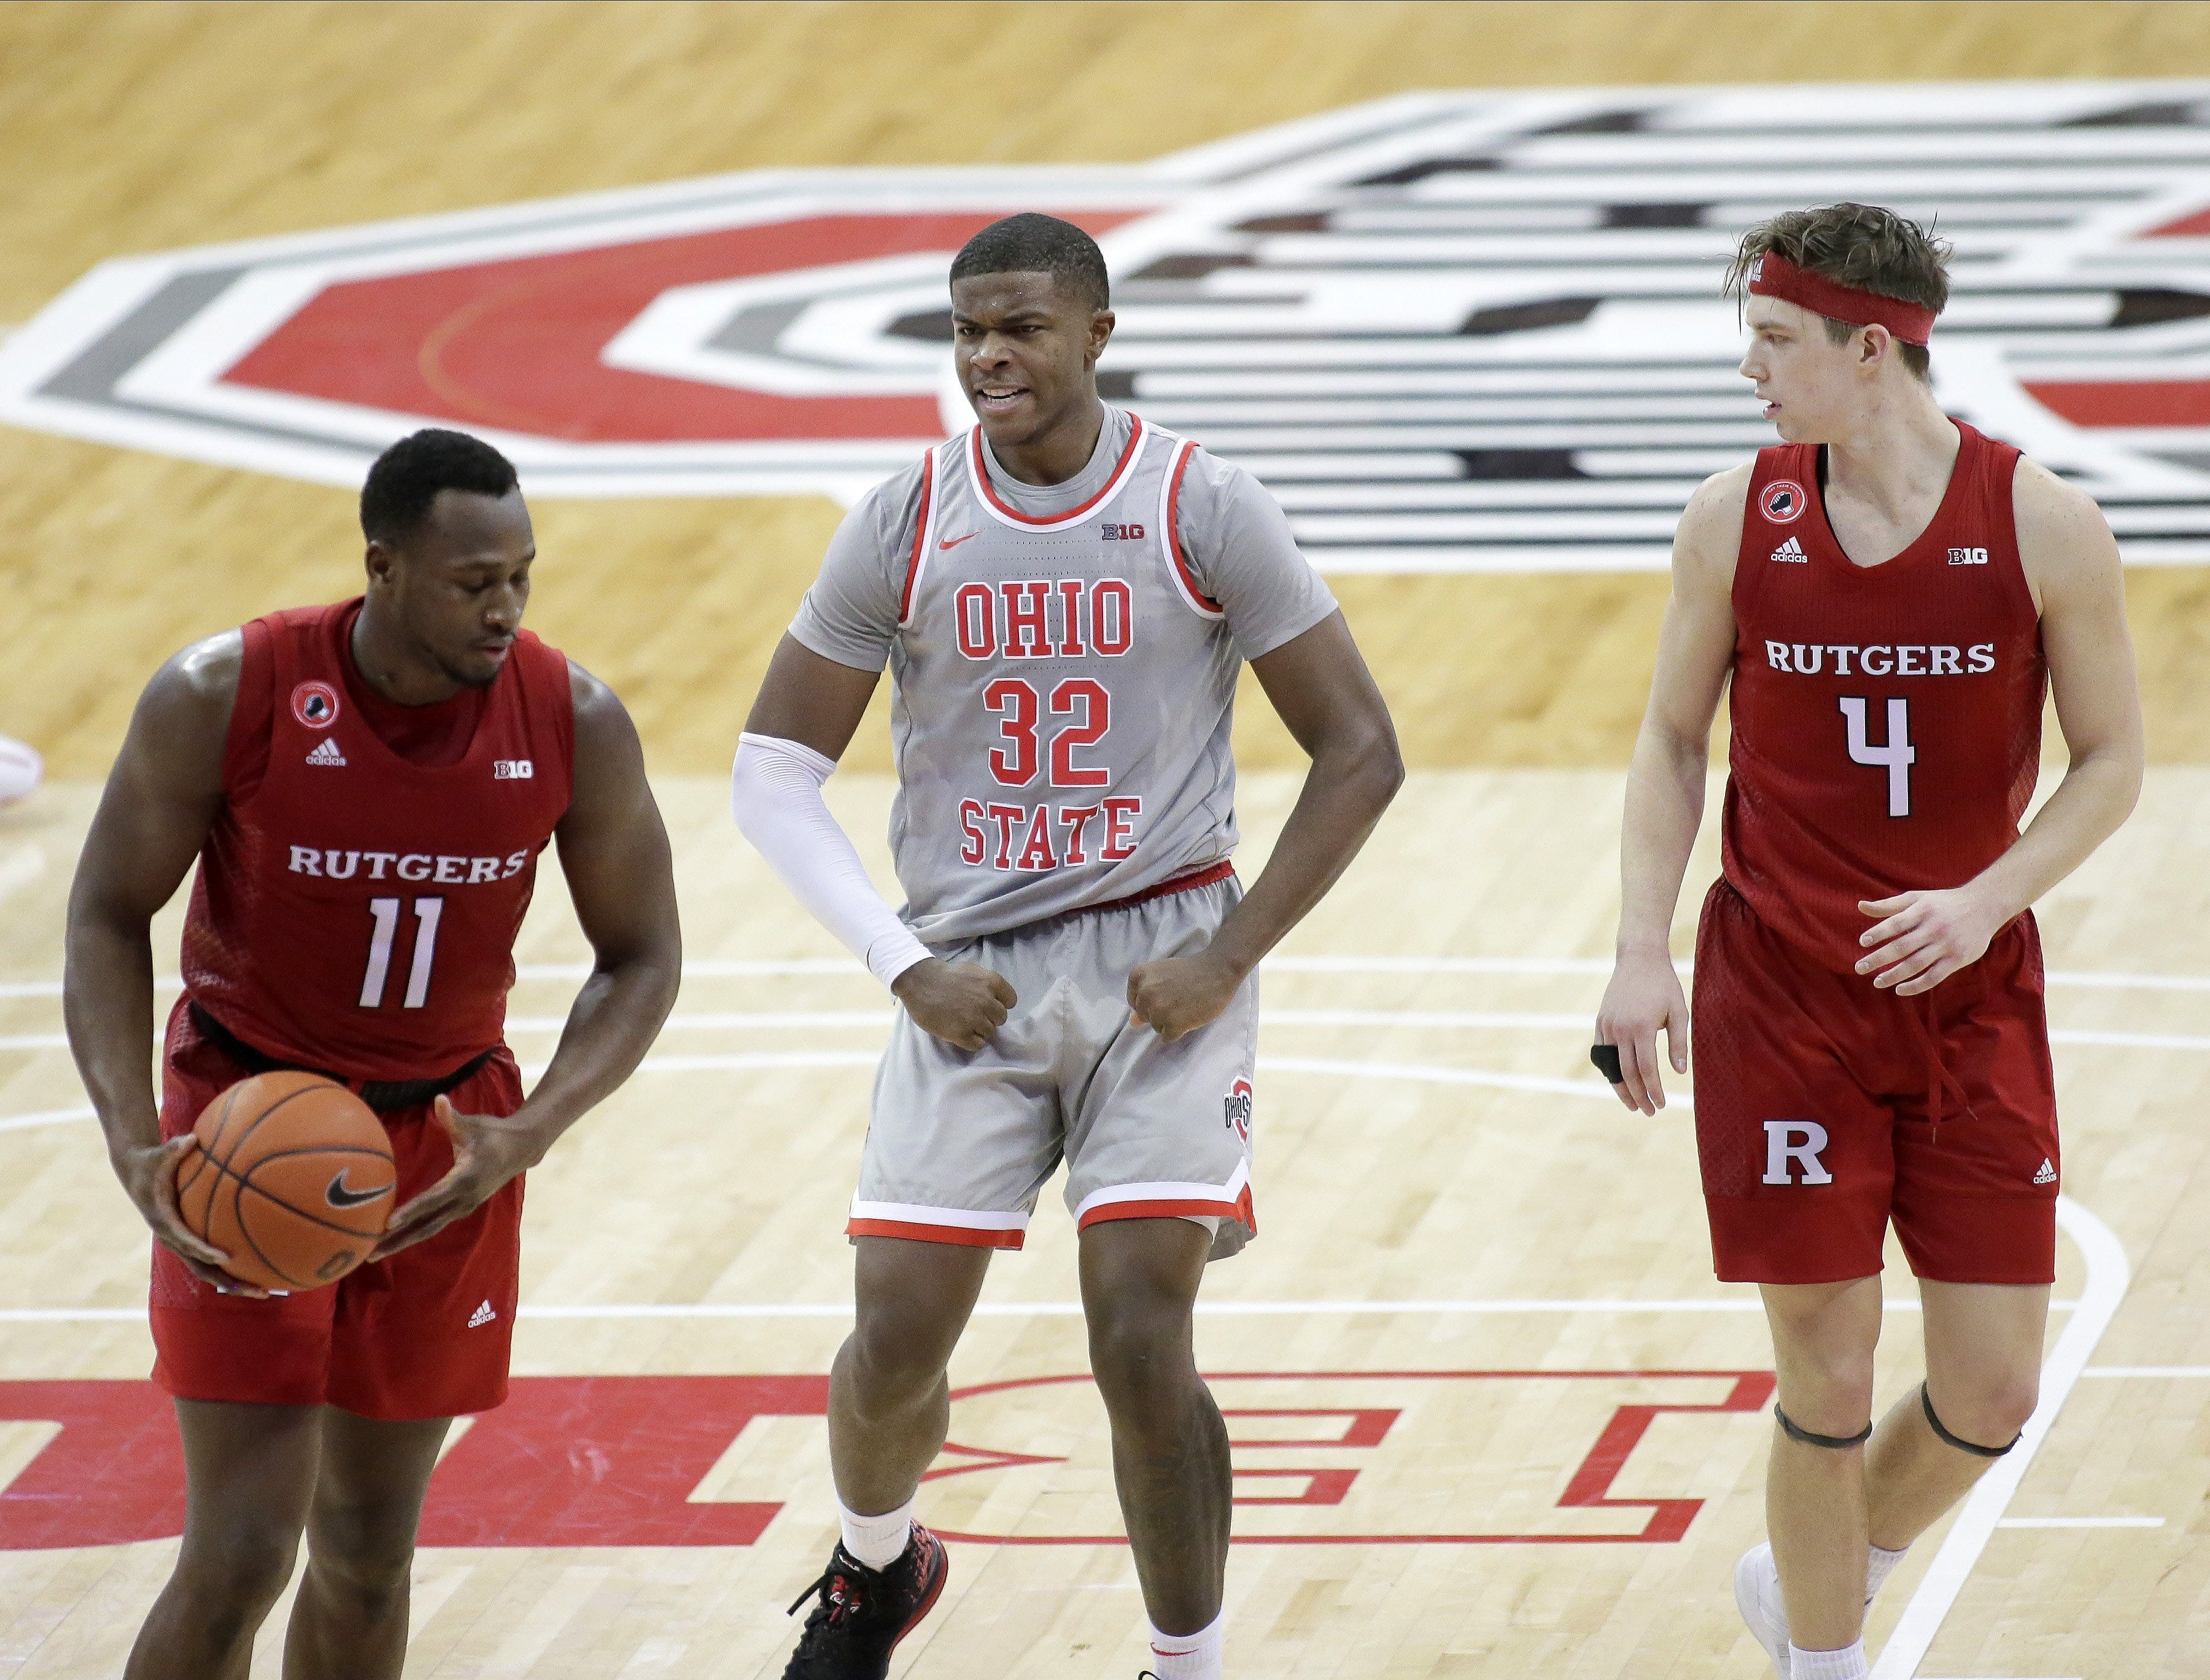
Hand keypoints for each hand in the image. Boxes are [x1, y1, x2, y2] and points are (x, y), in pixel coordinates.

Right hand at [117, 1132, 272, 1297]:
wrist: (136, 1174)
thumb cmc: (151, 1164)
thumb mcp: (159, 1156)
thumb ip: (174, 1149)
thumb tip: (192, 1138)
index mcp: (165, 1221)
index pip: (186, 1240)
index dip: (205, 1250)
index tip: (226, 1257)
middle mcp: (173, 1238)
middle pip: (201, 1267)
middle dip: (229, 1280)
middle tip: (257, 1290)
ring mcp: (180, 1243)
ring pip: (207, 1270)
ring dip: (234, 1283)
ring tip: (264, 1292)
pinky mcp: (187, 1241)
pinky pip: (210, 1260)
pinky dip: (230, 1268)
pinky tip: (257, 1269)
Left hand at [371, 1095, 536, 1260]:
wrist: (520, 1149)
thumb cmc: (493, 1134)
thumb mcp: (473, 1125)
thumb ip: (452, 1117)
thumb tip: (439, 1099)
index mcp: (465, 1180)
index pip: (433, 1199)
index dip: (411, 1211)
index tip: (389, 1222)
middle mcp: (463, 1199)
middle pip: (426, 1225)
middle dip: (399, 1240)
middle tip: (370, 1254)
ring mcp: (463, 1207)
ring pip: (428, 1229)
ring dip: (402, 1242)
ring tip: (374, 1253)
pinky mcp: (461, 1208)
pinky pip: (433, 1224)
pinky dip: (413, 1233)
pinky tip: (394, 1238)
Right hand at [892, 957, 1016, 1049]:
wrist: (919, 982)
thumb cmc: (944, 974)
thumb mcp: (972, 971)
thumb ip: (987, 985)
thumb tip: (995, 1000)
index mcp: (991, 982)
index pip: (1011, 1001)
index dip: (1000, 1003)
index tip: (989, 1005)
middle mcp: (987, 1001)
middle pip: (1001, 1018)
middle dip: (990, 1017)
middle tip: (974, 1015)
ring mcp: (974, 1019)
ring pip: (990, 1032)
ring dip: (980, 1030)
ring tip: (965, 1024)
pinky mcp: (961, 1034)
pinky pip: (977, 1045)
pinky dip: (971, 1041)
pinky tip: (961, 1034)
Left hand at [1127, 949, 1243, 1042]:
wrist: (1217, 971)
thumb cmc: (1190, 970)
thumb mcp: (1162, 976)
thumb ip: (1144, 997)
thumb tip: (1132, 1022)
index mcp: (1139, 976)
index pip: (1135, 1003)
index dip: (1152, 1001)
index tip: (1167, 993)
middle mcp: (1144, 993)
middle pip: (1145, 1016)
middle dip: (1160, 1011)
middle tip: (1179, 999)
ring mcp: (1158, 1010)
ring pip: (1156, 1027)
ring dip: (1170, 1022)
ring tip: (1186, 1006)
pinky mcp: (1173, 1024)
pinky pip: (1167, 1037)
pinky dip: (1179, 1030)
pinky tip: (1189, 1016)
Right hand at [1594, 948, 1689, 1114]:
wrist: (1638, 958)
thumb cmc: (1663, 985)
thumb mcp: (1679, 1012)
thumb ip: (1679, 1043)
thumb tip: (1680, 1073)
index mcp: (1642, 1028)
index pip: (1647, 1070)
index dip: (1654, 1090)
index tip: (1661, 1104)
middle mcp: (1620, 1029)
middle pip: (1627, 1073)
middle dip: (1638, 1096)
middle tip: (1648, 1111)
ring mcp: (1607, 1026)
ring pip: (1611, 1066)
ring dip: (1621, 1088)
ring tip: (1632, 1104)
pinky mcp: (1601, 1021)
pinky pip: (1602, 1052)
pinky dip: (1609, 1069)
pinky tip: (1619, 1081)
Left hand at [1856, 887, 2004, 995]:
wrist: (1985, 906)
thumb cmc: (1943, 902)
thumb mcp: (1917, 898)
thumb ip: (1888, 905)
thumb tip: (1859, 906)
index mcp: (1922, 910)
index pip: (1896, 923)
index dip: (1878, 933)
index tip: (1862, 942)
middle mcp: (1934, 928)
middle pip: (1902, 947)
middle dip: (1878, 959)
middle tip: (1859, 968)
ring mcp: (1947, 945)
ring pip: (1916, 964)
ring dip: (1894, 975)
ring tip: (1877, 982)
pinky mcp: (1958, 959)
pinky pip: (1934, 977)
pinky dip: (1916, 986)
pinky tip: (1900, 990)